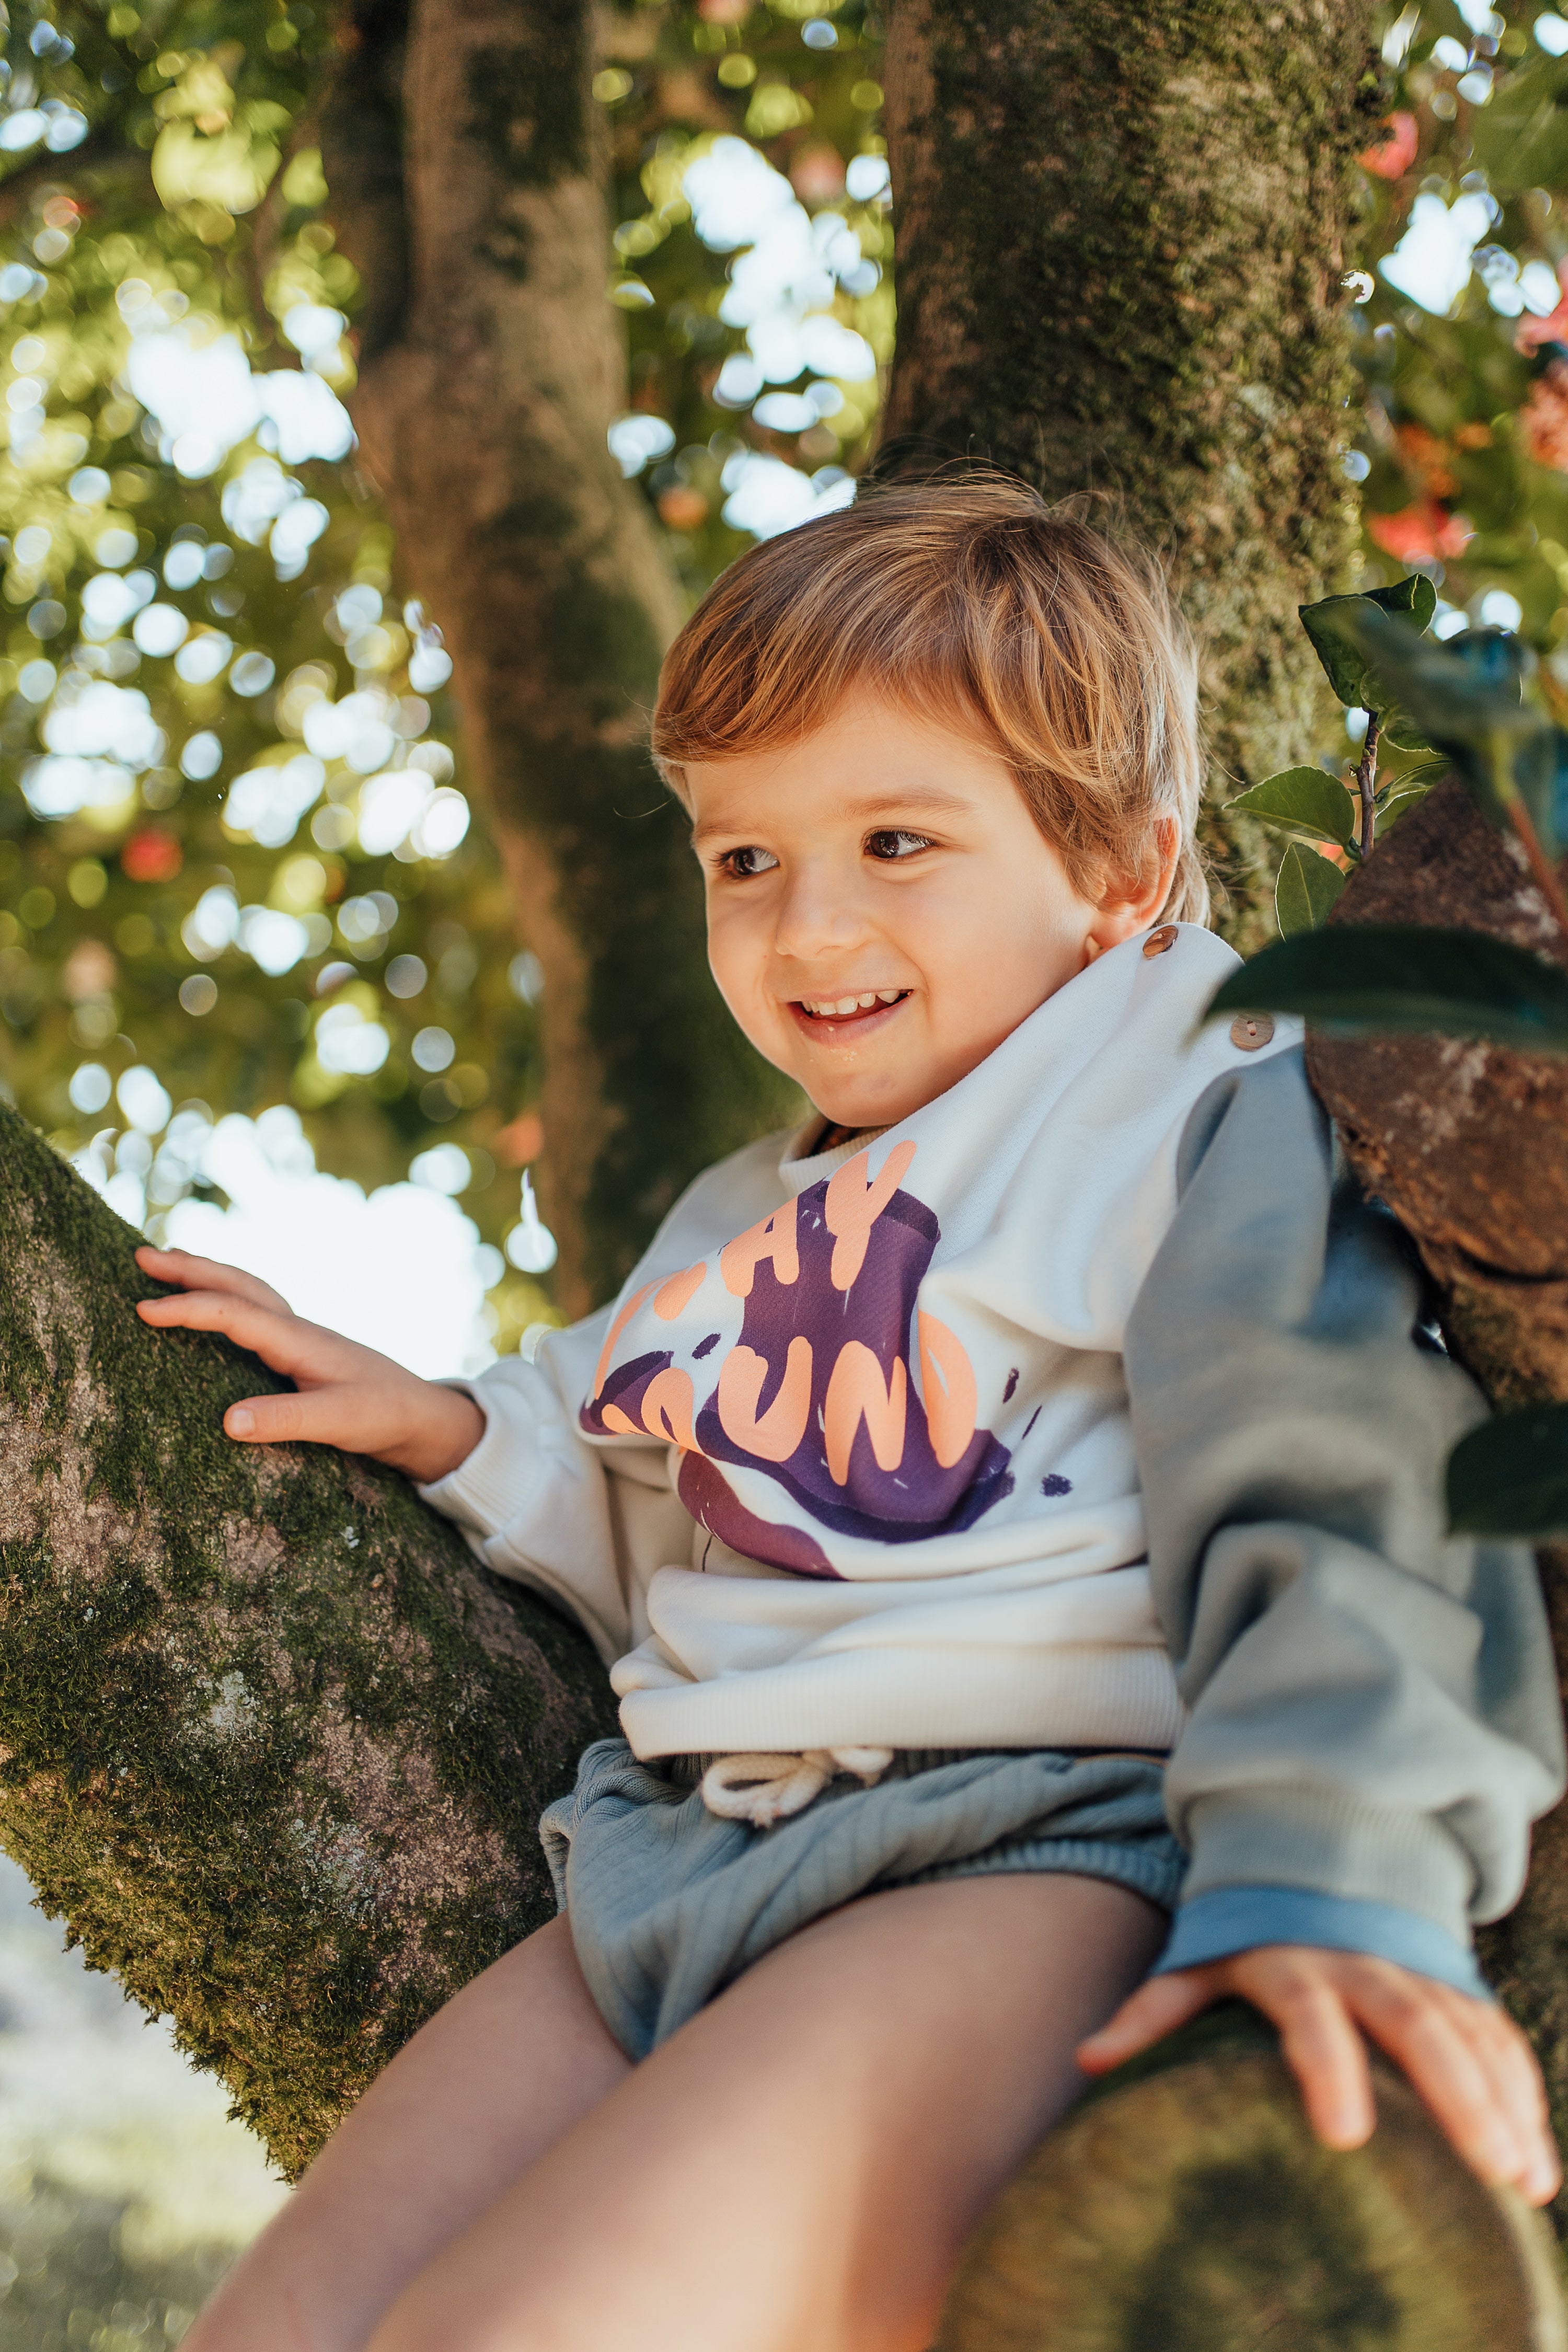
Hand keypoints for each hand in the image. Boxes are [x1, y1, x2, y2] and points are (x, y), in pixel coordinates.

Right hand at [133, 1245, 484, 1485]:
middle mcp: (297, 1329)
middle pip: (237, 1285)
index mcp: (300, 1340)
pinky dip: (226, 1296)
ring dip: (207, 1274)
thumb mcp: (338, 1422)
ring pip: (247, 1291)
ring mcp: (300, 1336)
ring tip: (167, 1262)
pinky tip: (213, 1304)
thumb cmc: (384, 1415)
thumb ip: (286, 1419)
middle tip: (141, 1255)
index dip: (187, 1309)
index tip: (141, 1308)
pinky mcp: (301, 1351)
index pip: (234, 1313)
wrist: (423, 1415)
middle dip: (189, 1268)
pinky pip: (254, 1310)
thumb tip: (226, 1421)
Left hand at [1078, 1944, 1559, 2206]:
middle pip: (1413, 2022)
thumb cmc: (1249, 1930)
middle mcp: (1364, 1963)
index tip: (1344, 2134)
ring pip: (1469, 2032)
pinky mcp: (1455, 1985)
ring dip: (1502, 2102)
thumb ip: (1152, 2011)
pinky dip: (1522, 2093)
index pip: (1310, 2014)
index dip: (1326, 2067)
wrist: (1315, 1854)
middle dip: (1454, 2095)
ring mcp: (1418, 1970)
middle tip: (1486, 2167)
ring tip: (1524, 2180)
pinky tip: (1537, 2160)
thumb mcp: (1199, 1959)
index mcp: (1294, 1962)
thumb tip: (1087, 2059)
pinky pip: (1497, 2036)